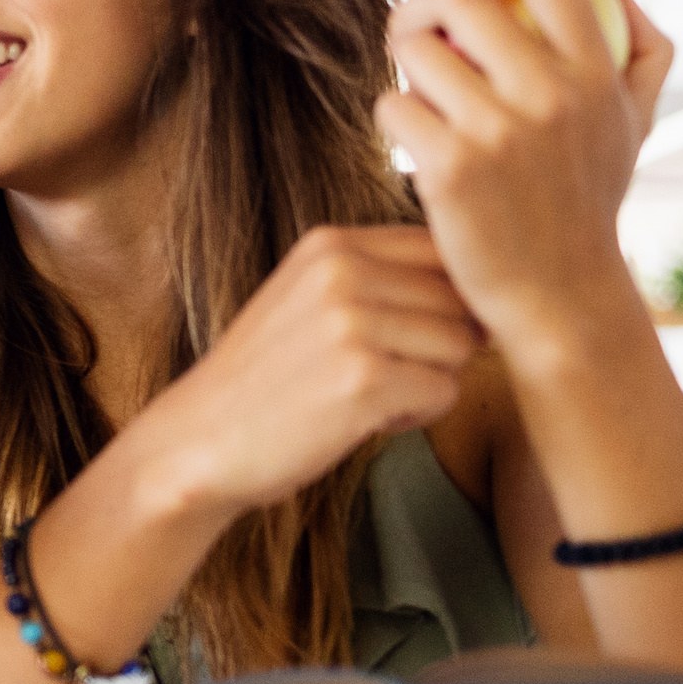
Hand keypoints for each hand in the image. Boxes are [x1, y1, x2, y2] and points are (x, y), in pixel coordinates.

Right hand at [119, 226, 480, 526]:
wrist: (199, 440)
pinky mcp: (363, 379)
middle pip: (461, 300)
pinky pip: (444, 392)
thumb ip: (379, 278)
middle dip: (438, 344)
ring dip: (429, 381)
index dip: (450, 296)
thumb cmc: (267, 380)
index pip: (442, 246)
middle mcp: (341, 270)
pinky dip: (416, 415)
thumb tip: (484, 288)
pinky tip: (364, 419)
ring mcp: (351, 323)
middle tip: (381, 372)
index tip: (413, 331)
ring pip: (461, 346)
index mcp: (330, 243)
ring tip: (369, 394)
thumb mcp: (311, 300)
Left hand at [380, 0, 672, 354]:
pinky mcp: (449, 168)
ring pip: (414, 50)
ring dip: (404, 66)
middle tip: (417, 29)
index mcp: (595, 76)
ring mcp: (499, 132)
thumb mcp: (632, 125)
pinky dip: (393, 118)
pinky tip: (415, 145)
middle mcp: (552, 97)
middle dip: (422, 3)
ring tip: (422, 97)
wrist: (560, 296)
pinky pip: (391, 105)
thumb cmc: (587, 201)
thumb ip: (640, 50)